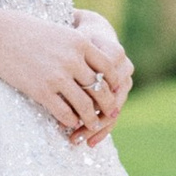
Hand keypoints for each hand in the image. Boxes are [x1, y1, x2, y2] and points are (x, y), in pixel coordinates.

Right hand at [0, 8, 127, 143]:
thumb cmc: (27, 31)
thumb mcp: (59, 32)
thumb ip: (78, 47)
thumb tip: (94, 65)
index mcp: (80, 42)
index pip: (109, 66)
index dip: (114, 82)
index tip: (114, 90)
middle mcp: (72, 60)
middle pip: (100, 88)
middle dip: (107, 104)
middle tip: (110, 113)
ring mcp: (57, 76)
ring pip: (85, 104)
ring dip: (92, 118)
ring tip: (93, 124)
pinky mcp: (41, 90)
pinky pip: (64, 112)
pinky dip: (71, 120)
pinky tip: (71, 123)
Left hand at [71, 12, 134, 135]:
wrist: (94, 33)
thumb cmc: (73, 39)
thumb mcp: (68, 42)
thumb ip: (64, 57)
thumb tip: (49, 76)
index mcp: (113, 51)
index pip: (102, 80)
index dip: (85, 97)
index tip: (66, 110)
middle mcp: (124, 66)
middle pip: (109, 98)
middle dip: (90, 118)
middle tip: (72, 133)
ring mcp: (126, 80)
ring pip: (113, 109)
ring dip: (96, 128)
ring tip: (77, 141)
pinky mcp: (122, 90)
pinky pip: (113, 113)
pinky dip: (101, 129)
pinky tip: (89, 142)